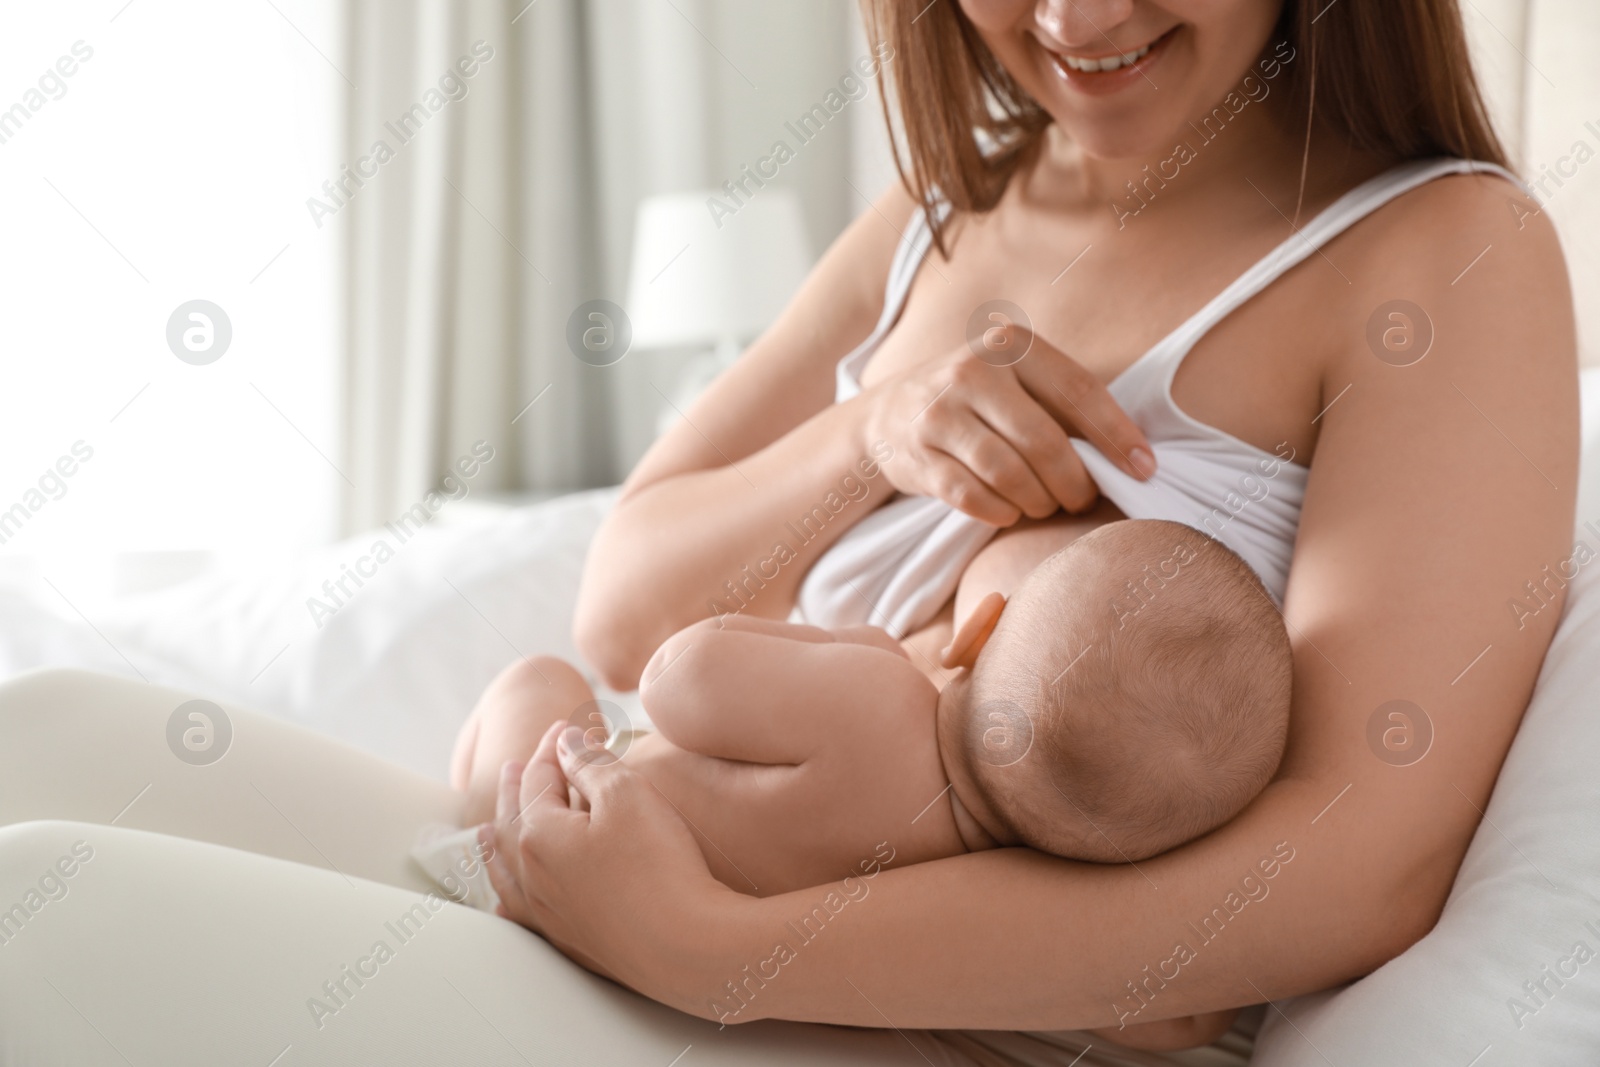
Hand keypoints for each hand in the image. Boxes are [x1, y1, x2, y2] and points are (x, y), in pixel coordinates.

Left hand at [479, 722, 736, 1007]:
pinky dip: (507, 895)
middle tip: (515, 766)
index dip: (551, 747)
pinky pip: (519, 911)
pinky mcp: (567, 940)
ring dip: (499, 839)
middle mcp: (531, 875)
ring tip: (490, 827)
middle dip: (515, 788)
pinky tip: (504, 900)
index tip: (565, 726)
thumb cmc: (658, 864)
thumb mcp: (627, 795)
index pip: (538, 778)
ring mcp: (546, 912)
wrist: (684, 946)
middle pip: (514, 820)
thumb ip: (590, 762)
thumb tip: (564, 742)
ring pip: (507, 868)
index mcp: (539, 834)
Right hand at [859, 325, 1154, 525]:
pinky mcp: (918, 456)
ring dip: (1038, 501)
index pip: (1078, 390)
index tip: (1145, 470)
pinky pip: (972, 497)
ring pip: (1007, 473)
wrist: (889, 414)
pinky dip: (1000, 512)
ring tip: (1046, 505)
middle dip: (1074, 482)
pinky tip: (1010, 511)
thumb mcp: (1017, 380)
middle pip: (1042, 441)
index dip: (1117, 435)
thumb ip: (1064, 406)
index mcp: (1009, 345)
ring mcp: (938, 413)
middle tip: (1082, 499)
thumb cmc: (978, 401)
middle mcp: (971, 372)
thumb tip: (1133, 458)